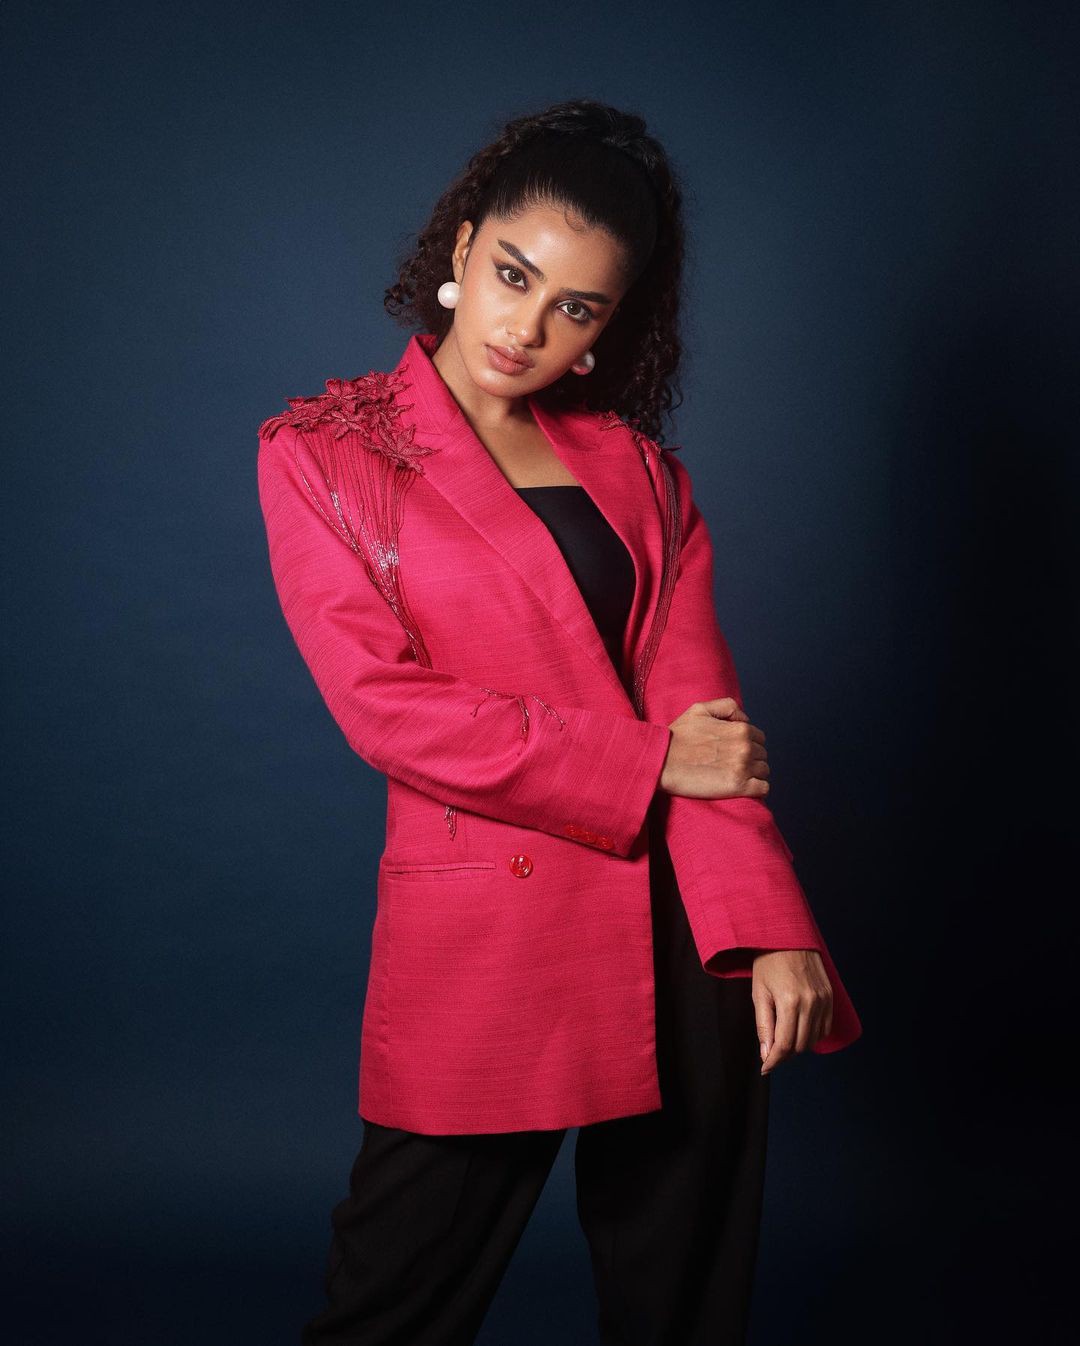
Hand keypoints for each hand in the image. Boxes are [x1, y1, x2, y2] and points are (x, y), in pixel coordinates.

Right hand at [659, 697, 769, 799]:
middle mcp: (745, 747)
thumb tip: (746, 718)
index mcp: (740, 729)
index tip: (733, 751)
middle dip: (751, 759)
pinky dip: (757, 788)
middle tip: (731, 765)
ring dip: (754, 774)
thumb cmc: (677, 737)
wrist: (661, 762)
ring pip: (764, 771)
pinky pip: (763, 788)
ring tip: (735, 776)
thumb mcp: (699, 709)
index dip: (748, 744)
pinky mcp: (738, 787)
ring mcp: (743, 768)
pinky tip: (743, 788)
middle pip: (762, 755)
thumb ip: (727, 707)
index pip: (759, 738)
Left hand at [753, 950, 833, 1074]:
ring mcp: (824, 1000)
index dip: (774, 1060)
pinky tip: (799, 1029)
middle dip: (784, 1054)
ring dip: (798, 1044)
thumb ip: (764, 1026)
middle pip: (801, 1045)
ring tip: (783, 1037)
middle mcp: (811, 1003)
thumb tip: (766, 1054)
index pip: (785, 1045)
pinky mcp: (830, 997)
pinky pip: (825, 1027)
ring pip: (814, 1039)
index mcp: (790, 1002)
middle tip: (771, 1051)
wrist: (788, 936)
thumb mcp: (759, 993)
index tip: (765, 1068)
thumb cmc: (768, 963)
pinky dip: (812, 1034)